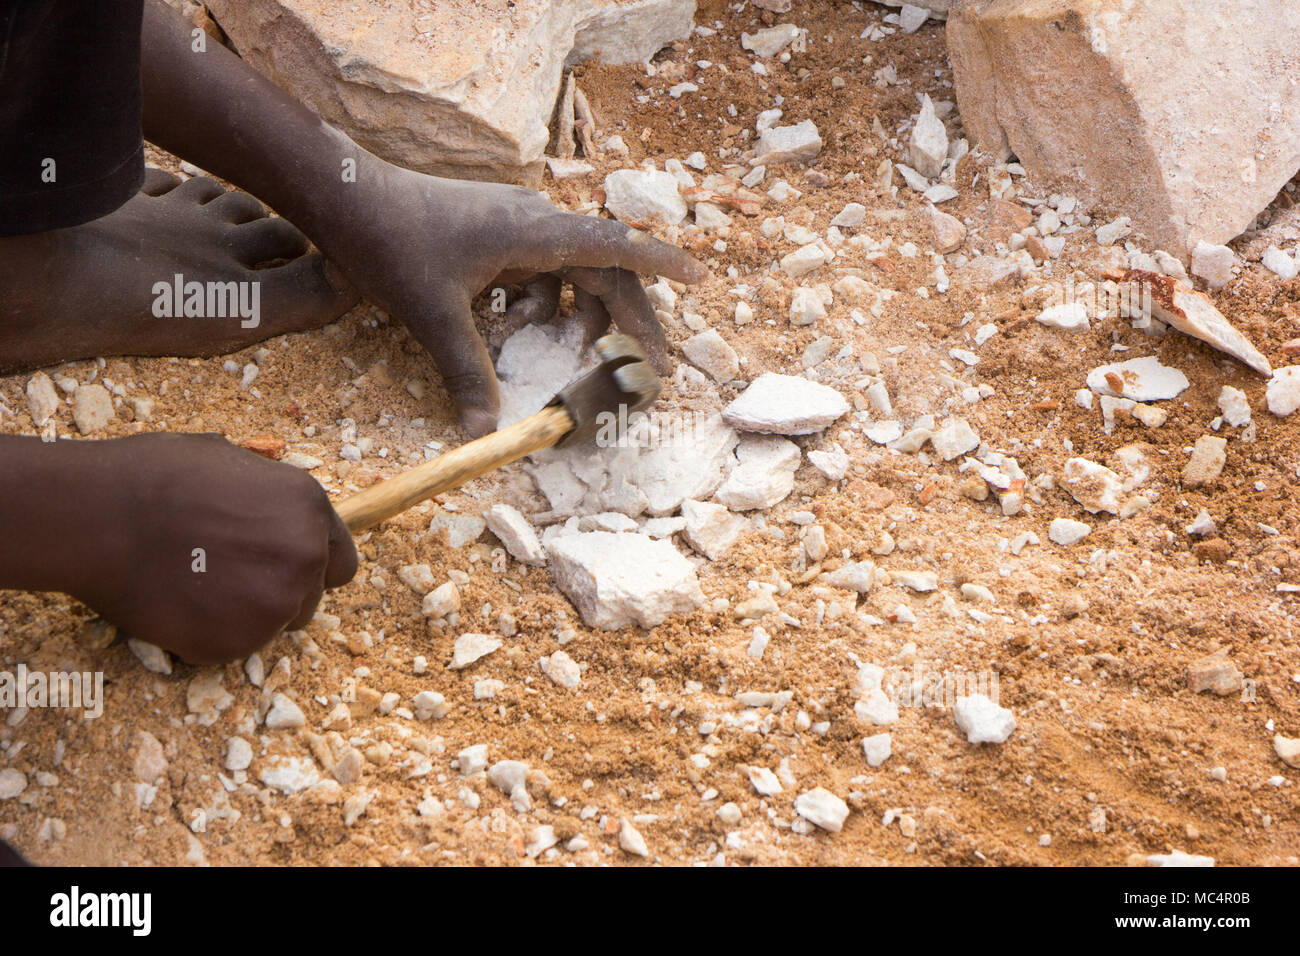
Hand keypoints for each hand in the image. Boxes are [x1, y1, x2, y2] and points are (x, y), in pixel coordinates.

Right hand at [68, 433, 355, 663]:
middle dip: (280, 590)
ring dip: (249, 613)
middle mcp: (306, 557)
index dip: (313, 566)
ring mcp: (275, 604)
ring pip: (277, 624)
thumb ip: (268, 498)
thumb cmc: (152, 478)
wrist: (96, 518)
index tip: (285, 569)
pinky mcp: (238, 642)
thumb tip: (272, 511)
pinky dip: (213, 634)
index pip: (341, 561)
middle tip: (230, 577)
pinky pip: (237, 646)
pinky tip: (180, 603)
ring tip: (199, 585)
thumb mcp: (229, 462)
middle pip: (312, 596)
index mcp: (310, 508)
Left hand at [331, 166, 707, 435]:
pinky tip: (513, 326)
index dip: (661, 262)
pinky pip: (541, 268)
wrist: (343, 196)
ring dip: (580, 313)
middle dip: (629, 318)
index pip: (615, 244)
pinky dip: (541, 301)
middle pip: (605, 267)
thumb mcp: (433, 315)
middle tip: (650, 366)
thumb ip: (466, 374)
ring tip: (573, 352)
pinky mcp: (500, 230)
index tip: (700, 275)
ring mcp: (519, 223)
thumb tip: (484, 435)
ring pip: (575, 269)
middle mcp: (536, 221)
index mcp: (535, 232)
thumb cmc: (390, 243)